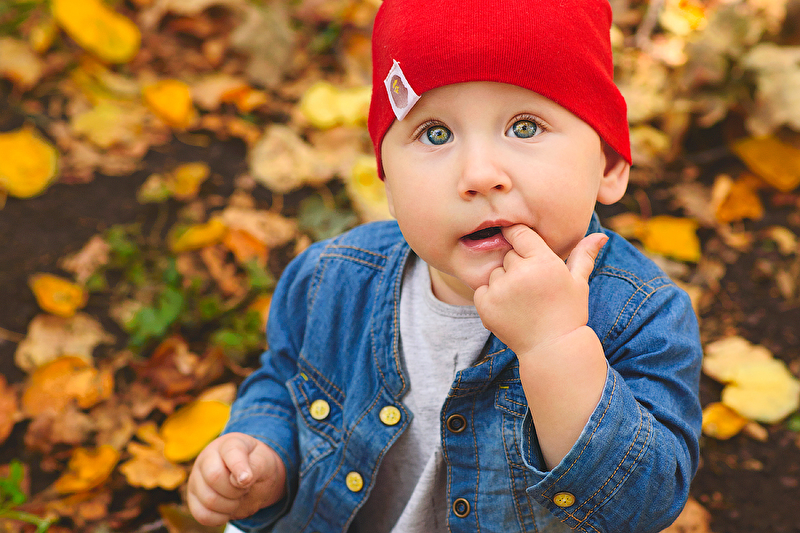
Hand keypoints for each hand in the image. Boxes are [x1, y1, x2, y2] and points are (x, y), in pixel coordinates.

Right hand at [187, 432, 286, 525]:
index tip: (248, 480)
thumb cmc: (256, 465)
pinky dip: (220, 517)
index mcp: (228, 444)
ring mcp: (196, 478)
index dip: (239, 468)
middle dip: (235, 490)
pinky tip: (228, 508)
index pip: (230, 453)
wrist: (250, 478)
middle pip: (214, 477)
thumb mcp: (264, 461)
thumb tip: (242, 479)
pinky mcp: (192, 498)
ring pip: (208, 499)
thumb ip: (256, 466)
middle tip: (244, 488)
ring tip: (237, 497)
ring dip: (230, 505)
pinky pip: (202, 515)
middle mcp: (207, 457)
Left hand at [473, 225, 606, 355]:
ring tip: (523, 301)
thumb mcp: (578, 282)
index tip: (522, 245)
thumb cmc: (568, 313)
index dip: (519, 237)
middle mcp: (519, 273)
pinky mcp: (485, 305)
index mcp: (543, 262)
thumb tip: (601, 236)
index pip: (519, 233)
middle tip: (532, 287)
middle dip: (517, 266)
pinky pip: (481, 290)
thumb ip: (584, 255)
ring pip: (495, 273)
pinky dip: (491, 297)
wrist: (552, 349)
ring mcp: (500, 290)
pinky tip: (510, 309)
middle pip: (508, 255)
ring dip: (504, 282)